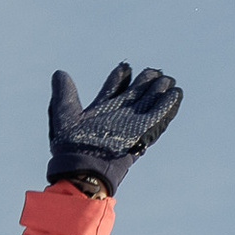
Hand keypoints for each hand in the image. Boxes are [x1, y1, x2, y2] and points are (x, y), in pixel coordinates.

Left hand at [47, 65, 181, 196]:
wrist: (83, 167)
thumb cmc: (70, 146)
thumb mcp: (64, 114)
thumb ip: (64, 93)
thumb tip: (59, 73)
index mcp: (101, 109)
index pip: (114, 87)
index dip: (119, 77)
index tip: (124, 68)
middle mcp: (118, 115)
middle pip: (136, 93)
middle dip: (145, 81)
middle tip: (153, 72)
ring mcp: (131, 124)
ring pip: (149, 102)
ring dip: (158, 90)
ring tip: (166, 79)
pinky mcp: (143, 133)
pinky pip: (159, 116)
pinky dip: (168, 105)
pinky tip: (175, 93)